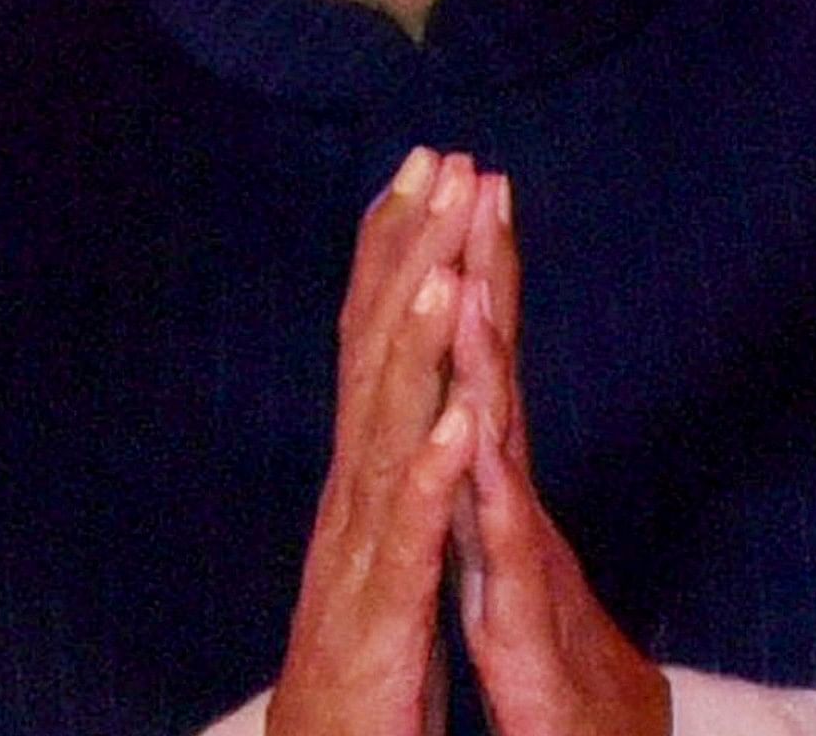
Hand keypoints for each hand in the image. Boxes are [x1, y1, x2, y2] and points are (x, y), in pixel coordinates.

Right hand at [266, 149, 485, 735]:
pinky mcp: (382, 614)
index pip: (379, 338)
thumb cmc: (368, 653)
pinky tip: (462, 425)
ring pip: (387, 430)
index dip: (399, 248)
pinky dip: (432, 477)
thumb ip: (401, 455)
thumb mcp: (392, 534)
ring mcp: (362, 548)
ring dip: (414, 346)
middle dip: (410, 253)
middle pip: (377, 353)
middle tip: (442, 160)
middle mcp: (353, 491)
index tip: (429, 163)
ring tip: (445, 267)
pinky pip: (411, 538)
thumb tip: (422, 374)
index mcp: (366, 468)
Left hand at [449, 178, 671, 735]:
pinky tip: (476, 432)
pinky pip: (499, 544)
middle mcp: (512, 501)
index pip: (479, 361)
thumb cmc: (550, 664)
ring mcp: (519, 553)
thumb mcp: (506, 555)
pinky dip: (488, 486)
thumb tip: (479, 411)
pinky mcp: (517, 615)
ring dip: (487, 356)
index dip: (472, 275)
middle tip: (484, 179)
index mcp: (495, 484)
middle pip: (496, 372)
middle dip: (487, 272)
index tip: (464, 190)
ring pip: (499, 441)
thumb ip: (494, 482)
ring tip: (468, 275)